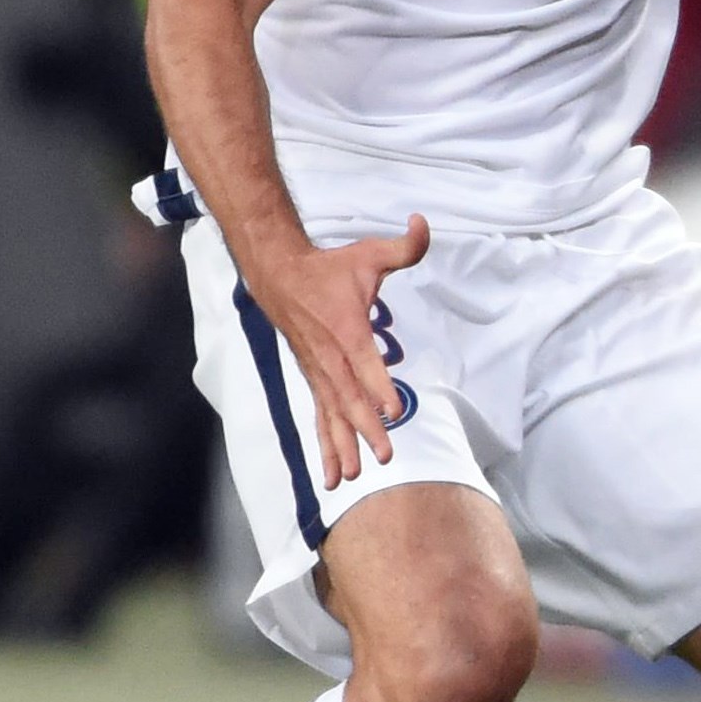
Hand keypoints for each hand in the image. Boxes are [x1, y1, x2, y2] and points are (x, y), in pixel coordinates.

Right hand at [244, 215, 429, 490]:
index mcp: (346, 330)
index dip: (379, 388)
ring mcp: (318, 370)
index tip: (394, 412)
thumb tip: (423, 224)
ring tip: (353, 477)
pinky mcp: (312, 377)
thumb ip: (403, 246)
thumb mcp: (369, 253)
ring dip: (342, 446)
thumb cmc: (329, 267)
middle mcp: (329, 357)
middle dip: (366, 429)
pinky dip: (326, 444)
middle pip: (348, 399)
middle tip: (384, 456)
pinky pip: (320, 415)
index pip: (365, 364)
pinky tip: (333, 473)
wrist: (277, 273)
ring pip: (330, 414)